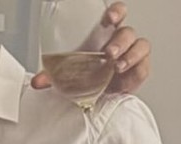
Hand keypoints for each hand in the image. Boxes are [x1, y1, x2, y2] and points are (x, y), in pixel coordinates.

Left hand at [31, 2, 150, 93]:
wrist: (98, 94)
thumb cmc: (86, 73)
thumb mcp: (68, 71)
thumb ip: (52, 74)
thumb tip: (37, 82)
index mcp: (105, 33)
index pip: (116, 14)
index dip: (116, 12)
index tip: (110, 18)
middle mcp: (121, 41)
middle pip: (128, 32)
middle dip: (120, 41)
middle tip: (108, 53)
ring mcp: (132, 55)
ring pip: (141, 46)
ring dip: (130, 56)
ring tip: (116, 67)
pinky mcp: (138, 71)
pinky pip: (143, 69)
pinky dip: (134, 74)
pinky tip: (123, 80)